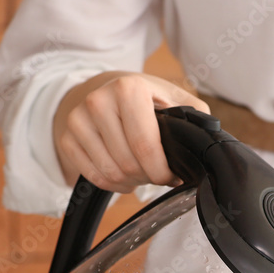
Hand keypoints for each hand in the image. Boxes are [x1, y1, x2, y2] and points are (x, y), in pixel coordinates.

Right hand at [52, 71, 209, 191]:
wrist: (102, 88)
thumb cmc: (145, 97)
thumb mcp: (173, 96)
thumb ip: (195, 116)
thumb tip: (206, 143)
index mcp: (128, 89)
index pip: (145, 146)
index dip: (162, 171)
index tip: (172, 176)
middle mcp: (98, 101)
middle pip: (128, 164)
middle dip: (149, 176)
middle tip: (158, 172)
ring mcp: (78, 120)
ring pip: (111, 174)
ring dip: (132, 181)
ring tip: (142, 171)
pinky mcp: (67, 138)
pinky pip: (94, 178)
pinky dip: (114, 184)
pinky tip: (125, 174)